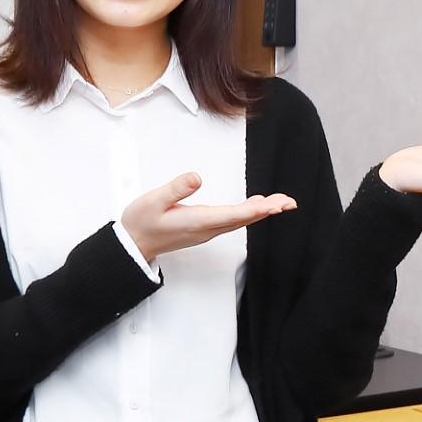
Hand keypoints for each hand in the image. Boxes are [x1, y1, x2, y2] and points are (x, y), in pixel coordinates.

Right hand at [120, 172, 296, 261]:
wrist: (132, 244)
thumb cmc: (141, 222)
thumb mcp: (153, 201)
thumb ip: (175, 189)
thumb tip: (196, 177)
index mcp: (197, 221)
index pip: (233, 215)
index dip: (256, 210)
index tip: (275, 205)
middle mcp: (206, 228)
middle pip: (243, 220)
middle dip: (267, 211)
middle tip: (289, 202)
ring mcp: (206, 230)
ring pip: (239, 221)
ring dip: (261, 212)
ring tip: (281, 202)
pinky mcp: (203, 228)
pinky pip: (232, 221)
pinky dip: (248, 213)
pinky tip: (256, 206)